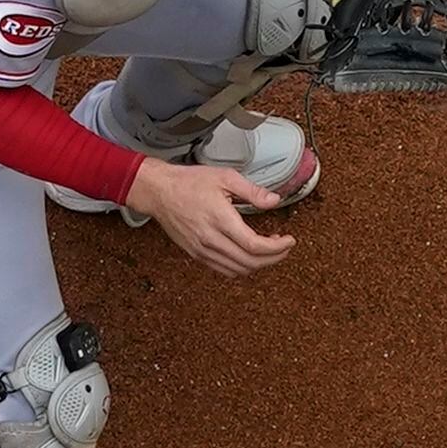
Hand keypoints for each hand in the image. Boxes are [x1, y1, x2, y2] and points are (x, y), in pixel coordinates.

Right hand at [126, 156, 294, 275]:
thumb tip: (274, 200)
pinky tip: (247, 255)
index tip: (289, 240)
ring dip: (258, 264)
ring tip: (268, 251)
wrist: (157, 191)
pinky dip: (241, 268)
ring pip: (238, 270)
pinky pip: (224, 270)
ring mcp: (202, 249)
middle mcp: (211, 239)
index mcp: (220, 219)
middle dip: (273, 257)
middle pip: (250, 262)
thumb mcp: (224, 177)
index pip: (255, 245)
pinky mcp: (196, 254)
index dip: (277, 248)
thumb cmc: (187, 182)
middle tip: (283, 247)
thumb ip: (252, 191)